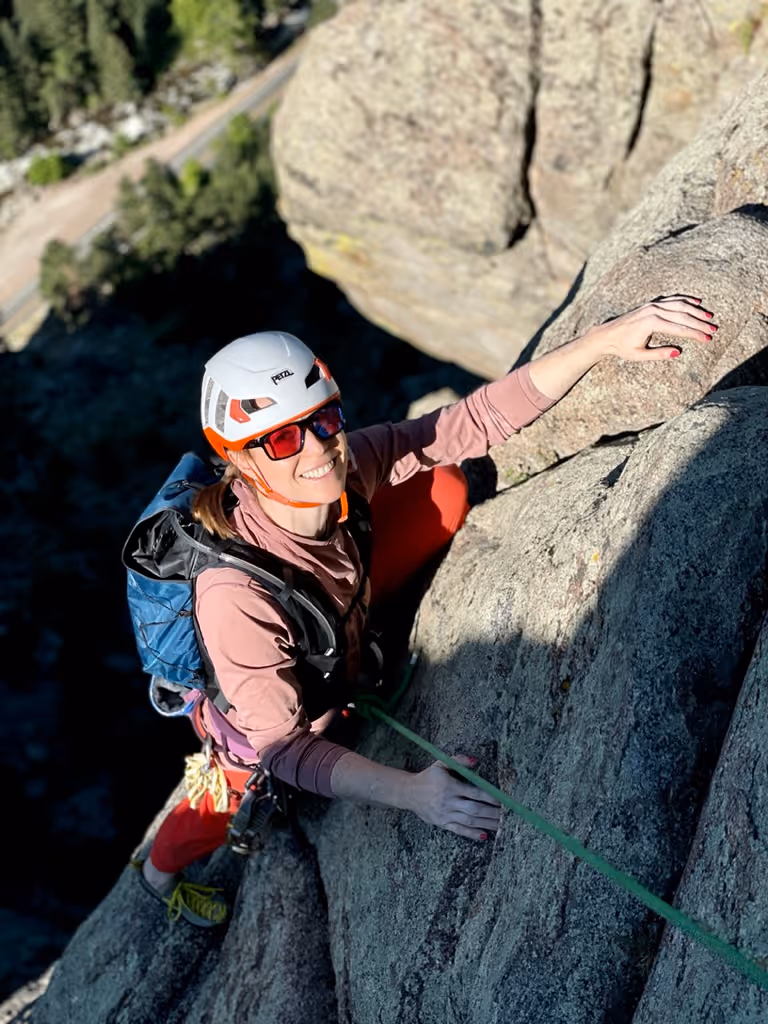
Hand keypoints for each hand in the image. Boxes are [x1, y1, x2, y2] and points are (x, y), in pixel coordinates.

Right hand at [405, 754, 501, 840]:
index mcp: (450, 786)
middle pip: (474, 809)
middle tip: (507, 815)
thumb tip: (475, 761)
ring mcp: (445, 814)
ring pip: (469, 821)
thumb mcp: (441, 763)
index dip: (489, 797)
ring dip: (486, 824)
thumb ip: (458, 760)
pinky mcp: (442, 823)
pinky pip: (459, 830)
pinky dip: (472, 834)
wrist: (409, 792)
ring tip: (501, 826)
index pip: (474, 792)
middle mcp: (448, 801)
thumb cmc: (428, 777)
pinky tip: (484, 835)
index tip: (501, 800)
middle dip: (492, 813)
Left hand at [589, 294, 716, 361]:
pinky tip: (697, 302)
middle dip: (700, 323)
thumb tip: (679, 351)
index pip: (679, 328)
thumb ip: (659, 354)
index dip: (695, 334)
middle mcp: (653, 310)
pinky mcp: (652, 303)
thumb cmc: (622, 347)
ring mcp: (653, 304)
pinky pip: (672, 299)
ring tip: (710, 317)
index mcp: (651, 323)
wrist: (607, 334)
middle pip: (683, 315)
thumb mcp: (639, 355)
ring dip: (696, 311)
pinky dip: (686, 300)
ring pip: (680, 305)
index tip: (708, 339)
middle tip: (714, 329)